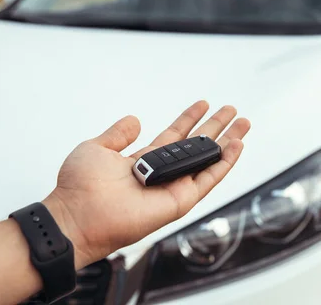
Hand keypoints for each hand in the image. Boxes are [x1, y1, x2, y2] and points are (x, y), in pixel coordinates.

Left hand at [43, 101, 249, 268]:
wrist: (77, 215)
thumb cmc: (80, 187)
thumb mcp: (97, 148)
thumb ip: (118, 134)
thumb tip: (134, 120)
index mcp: (143, 161)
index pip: (174, 136)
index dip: (189, 119)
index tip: (203, 104)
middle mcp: (161, 174)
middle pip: (196, 146)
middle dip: (215, 127)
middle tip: (232, 111)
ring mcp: (173, 187)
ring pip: (208, 161)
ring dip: (228, 142)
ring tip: (243, 124)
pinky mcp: (179, 201)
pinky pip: (208, 180)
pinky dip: (225, 163)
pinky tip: (237, 146)